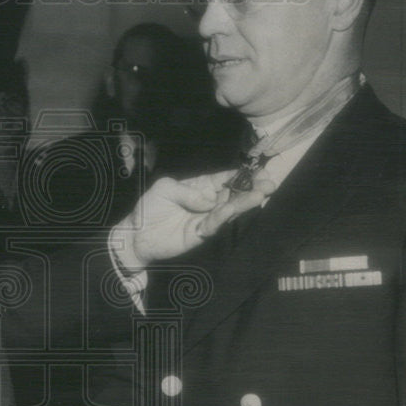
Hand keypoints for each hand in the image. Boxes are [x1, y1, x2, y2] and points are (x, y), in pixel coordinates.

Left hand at [113, 170, 274, 271]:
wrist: (136, 235)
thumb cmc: (149, 208)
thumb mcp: (165, 188)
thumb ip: (187, 190)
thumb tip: (208, 199)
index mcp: (200, 187)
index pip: (225, 179)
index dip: (242, 175)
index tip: (259, 171)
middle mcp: (207, 202)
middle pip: (233, 194)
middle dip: (252, 188)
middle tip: (270, 183)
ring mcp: (205, 218)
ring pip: (229, 209)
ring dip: (245, 202)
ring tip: (260, 194)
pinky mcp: (200, 234)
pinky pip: (214, 224)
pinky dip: (222, 216)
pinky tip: (232, 208)